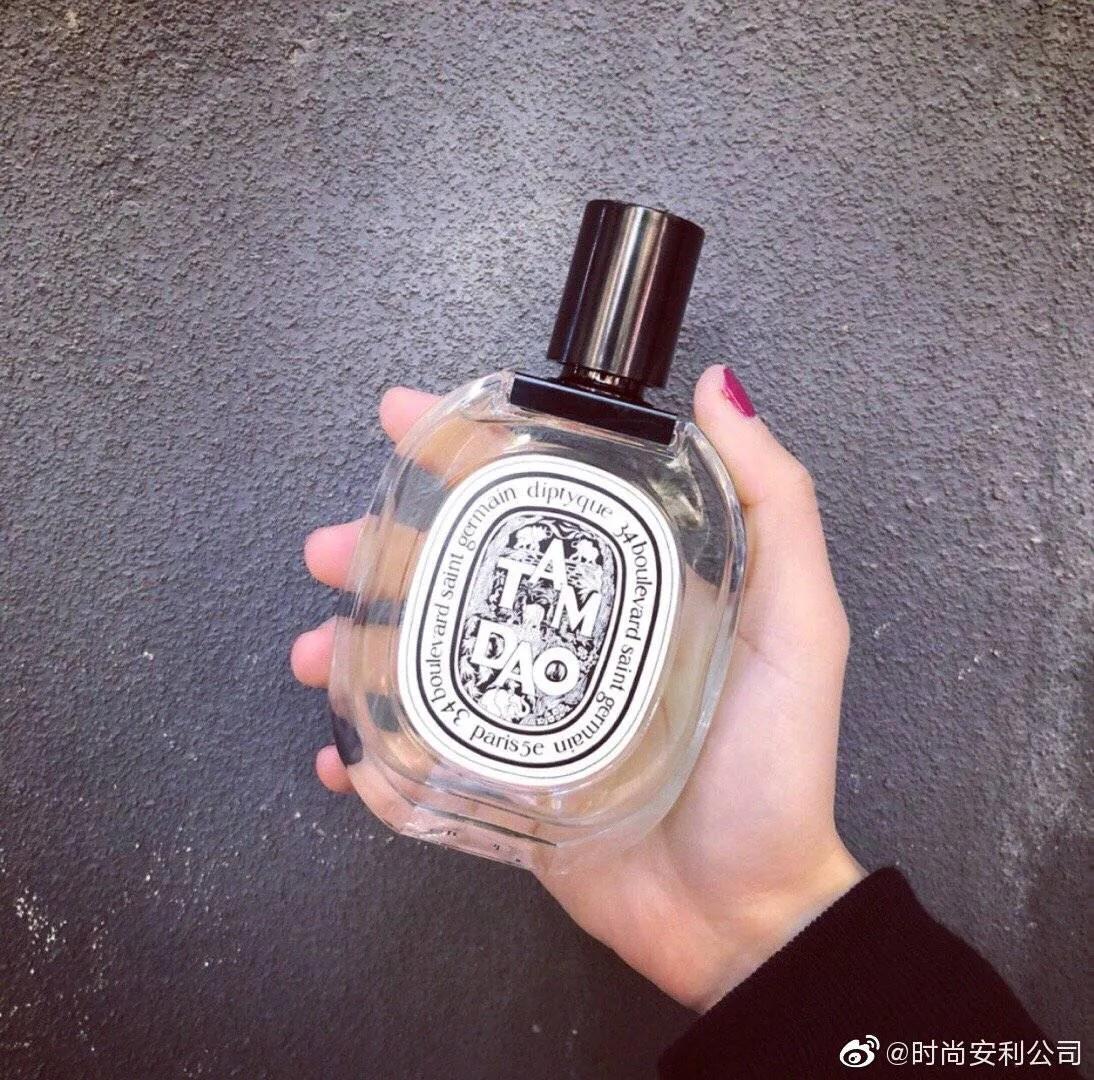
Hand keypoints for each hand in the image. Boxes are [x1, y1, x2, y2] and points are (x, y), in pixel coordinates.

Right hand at [291, 366, 863, 1012]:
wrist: (742, 914)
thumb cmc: (772, 766)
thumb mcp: (797, 623)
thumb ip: (777, 505)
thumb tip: (725, 390)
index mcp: (627, 587)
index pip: (536, 497)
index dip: (464, 453)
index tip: (402, 420)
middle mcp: (569, 636)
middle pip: (457, 569)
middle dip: (381, 549)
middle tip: (329, 550)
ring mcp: (527, 709)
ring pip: (423, 652)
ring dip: (353, 641)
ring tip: (313, 649)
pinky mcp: (502, 780)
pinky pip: (421, 751)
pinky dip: (369, 747)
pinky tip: (339, 747)